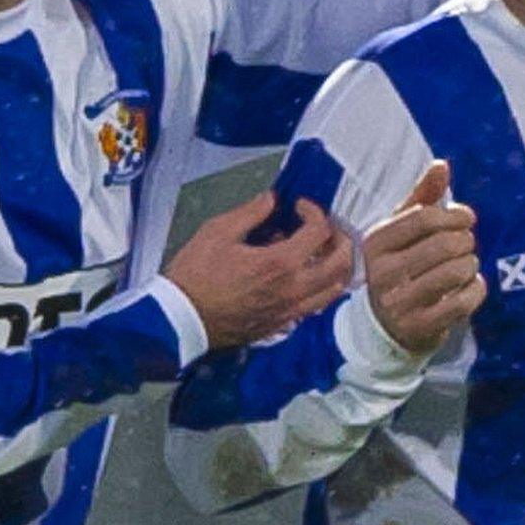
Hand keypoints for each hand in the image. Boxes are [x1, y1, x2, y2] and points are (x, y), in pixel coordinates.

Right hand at [166, 191, 351, 349]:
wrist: (183, 318)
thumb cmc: (195, 275)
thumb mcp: (218, 231)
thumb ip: (251, 213)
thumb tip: (272, 200)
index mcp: (280, 263)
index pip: (320, 231)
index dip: (314, 211)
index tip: (299, 206)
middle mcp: (293, 289)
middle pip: (342, 262)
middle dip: (339, 237)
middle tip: (322, 226)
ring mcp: (290, 310)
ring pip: (335, 289)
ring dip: (337, 265)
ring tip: (320, 251)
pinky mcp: (282, 324)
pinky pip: (316, 306)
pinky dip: (321, 287)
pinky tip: (303, 275)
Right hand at [363, 161, 486, 354]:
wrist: (386, 326)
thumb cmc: (400, 266)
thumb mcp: (403, 231)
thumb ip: (422, 197)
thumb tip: (441, 166)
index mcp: (376, 242)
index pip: (425, 218)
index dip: (455, 215)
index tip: (466, 219)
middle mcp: (382, 273)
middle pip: (444, 244)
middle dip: (465, 241)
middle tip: (465, 245)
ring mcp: (399, 303)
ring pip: (456, 271)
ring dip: (470, 265)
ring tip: (465, 265)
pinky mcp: (419, 327)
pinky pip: (464, 301)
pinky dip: (476, 289)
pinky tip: (469, 286)